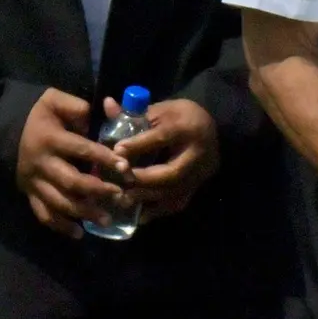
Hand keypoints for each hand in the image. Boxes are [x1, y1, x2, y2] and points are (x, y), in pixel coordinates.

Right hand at [15, 88, 127, 238]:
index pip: (81, 150)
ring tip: (106, 219)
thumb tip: (104, 111)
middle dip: (97, 190)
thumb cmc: (39, 115)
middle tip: (120, 195)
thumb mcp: (54, 100)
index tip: (125, 167)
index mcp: (51, 139)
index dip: (104, 158)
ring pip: (58, 203)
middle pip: (70, 182)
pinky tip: (78, 233)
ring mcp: (33, 182)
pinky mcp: (29, 194)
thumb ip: (77, 107)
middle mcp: (41, 164)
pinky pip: (43, 214)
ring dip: (83, 212)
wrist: (6, 129)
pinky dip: (60, 226)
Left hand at [111, 97, 220, 220]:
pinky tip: (140, 212)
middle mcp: (199, 153)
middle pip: (171, 172)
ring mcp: (201, 173)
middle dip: (142, 179)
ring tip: (124, 197)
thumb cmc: (180, 117)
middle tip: (120, 181)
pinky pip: (178, 203)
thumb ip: (133, 114)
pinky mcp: (199, 186)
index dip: (138, 145)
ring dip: (147, 197)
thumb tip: (107, 105)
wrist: (209, 128)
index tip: (116, 152)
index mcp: (187, 127)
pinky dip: (158, 210)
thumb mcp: (160, 110)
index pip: (162, 138)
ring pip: (174, 191)